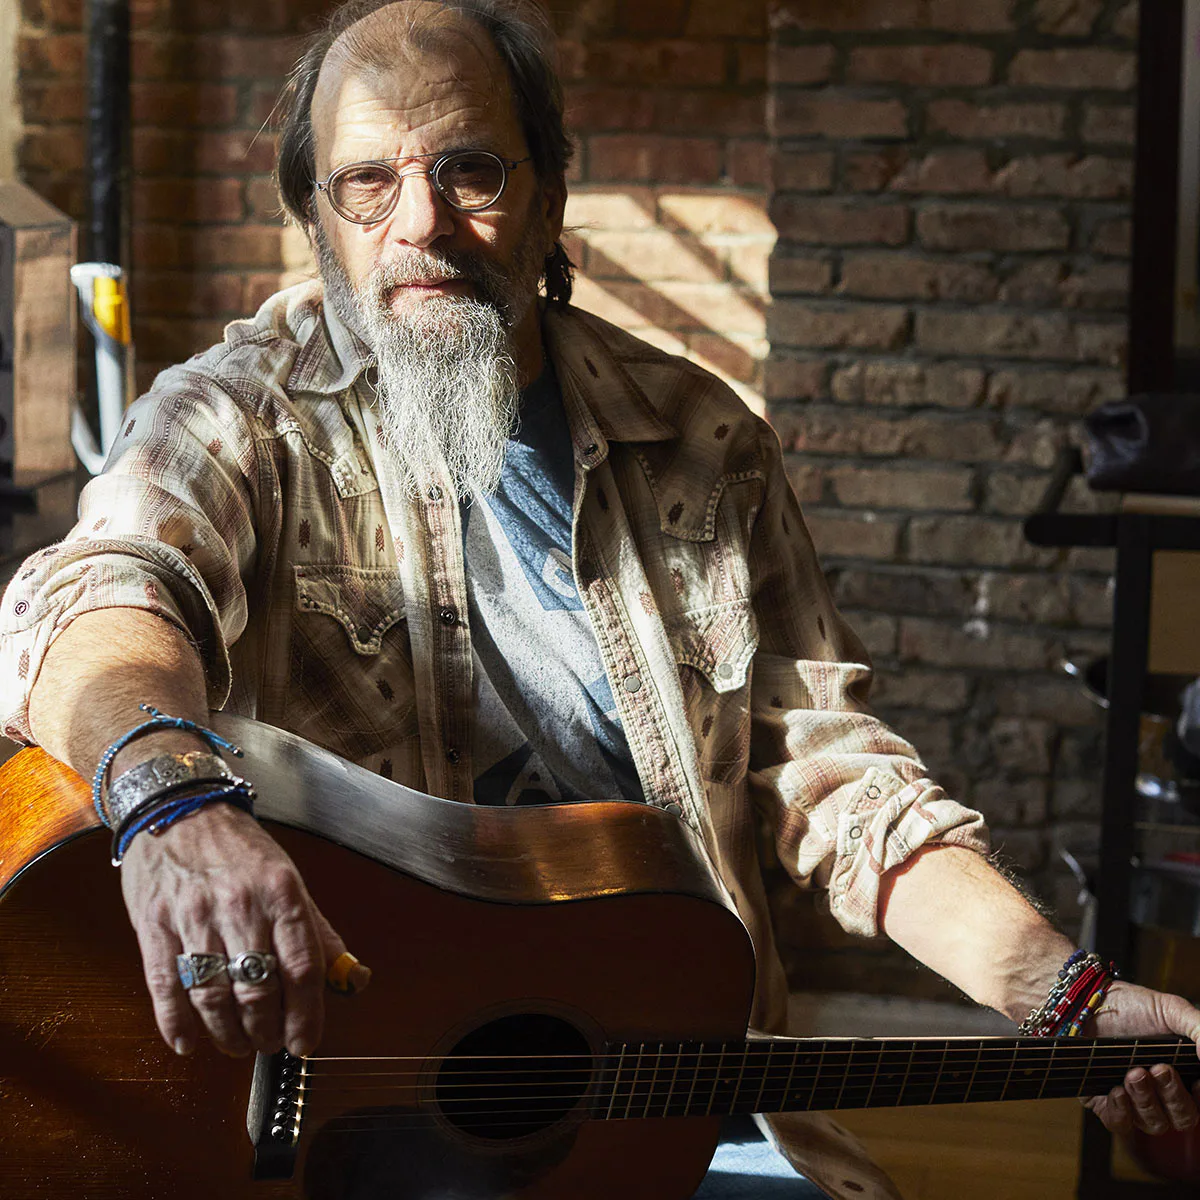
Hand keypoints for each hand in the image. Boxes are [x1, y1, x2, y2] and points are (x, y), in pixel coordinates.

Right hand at [120, 802, 367, 1057]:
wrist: (178, 809)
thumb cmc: (239, 849)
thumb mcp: (289, 879)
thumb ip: (317, 932)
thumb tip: (353, 978)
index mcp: (281, 892)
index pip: (302, 967)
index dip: (306, 1015)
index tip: (305, 1042)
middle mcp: (239, 905)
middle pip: (257, 990)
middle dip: (267, 1031)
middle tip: (269, 1044)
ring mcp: (193, 917)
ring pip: (213, 997)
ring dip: (228, 1035)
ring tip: (238, 1045)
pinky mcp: (154, 927)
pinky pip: (165, 988)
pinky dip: (177, 1025)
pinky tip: (189, 1043)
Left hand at [1081, 981, 1199, 1135]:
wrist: (1087, 999)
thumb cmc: (1131, 1004)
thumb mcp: (1172, 1010)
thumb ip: (1199, 1030)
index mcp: (1180, 1075)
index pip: (1197, 1105)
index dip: (1197, 1099)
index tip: (1196, 1082)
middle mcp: (1159, 1093)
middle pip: (1181, 1119)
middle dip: (1173, 1097)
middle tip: (1159, 1069)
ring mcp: (1132, 1100)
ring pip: (1152, 1123)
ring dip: (1146, 1100)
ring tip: (1134, 1072)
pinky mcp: (1103, 1102)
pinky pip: (1119, 1123)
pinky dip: (1121, 1112)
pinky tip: (1117, 1091)